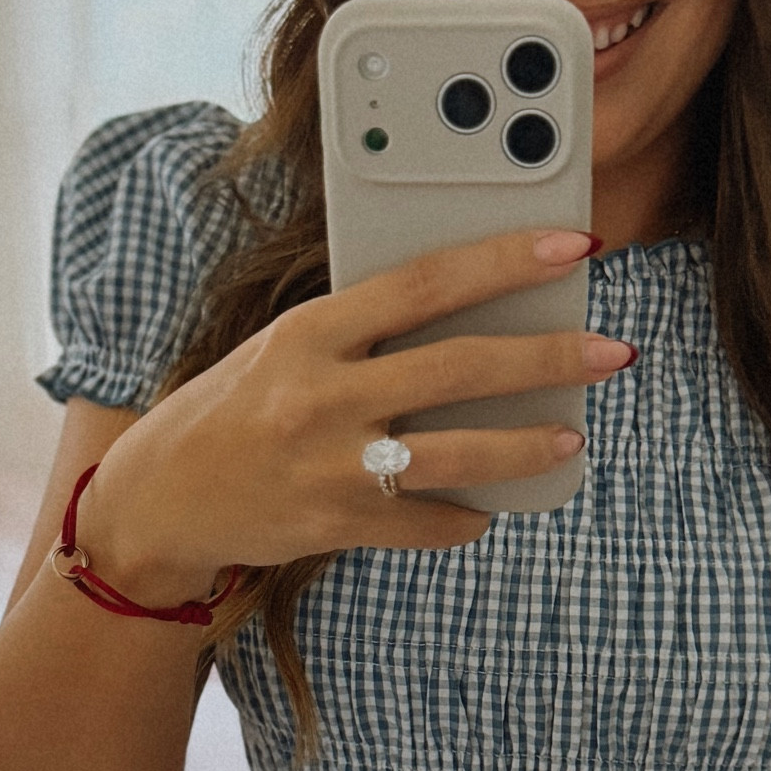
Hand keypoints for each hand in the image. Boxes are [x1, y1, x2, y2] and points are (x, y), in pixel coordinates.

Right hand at [73, 227, 629, 599]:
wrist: (159, 502)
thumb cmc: (235, 408)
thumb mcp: (285, 348)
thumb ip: (364, 330)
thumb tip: (474, 312)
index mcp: (308, 332)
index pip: (423, 282)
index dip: (505, 259)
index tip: (573, 243)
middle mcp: (319, 396)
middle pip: (459, 367)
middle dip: (549, 357)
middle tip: (612, 349)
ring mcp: (329, 466)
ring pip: (459, 453)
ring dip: (528, 446)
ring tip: (572, 434)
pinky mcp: (335, 527)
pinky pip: (428, 521)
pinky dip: (465, 514)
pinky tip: (486, 504)